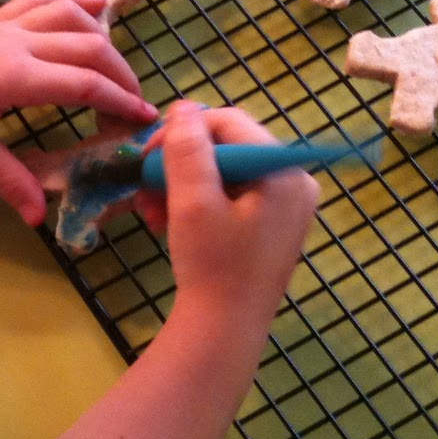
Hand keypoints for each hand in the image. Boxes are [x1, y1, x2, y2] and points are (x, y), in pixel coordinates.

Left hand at [0, 0, 156, 223]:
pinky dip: (75, 1)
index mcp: (17, 76)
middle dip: (121, 74)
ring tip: (119, 66)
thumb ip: (8, 178)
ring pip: (71, 17)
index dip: (118, 100)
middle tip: (135, 103)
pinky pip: (44, 1)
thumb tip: (38, 217)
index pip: (83, 84)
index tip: (143, 117)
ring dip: (103, 38)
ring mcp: (10, 26)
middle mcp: (21, 44)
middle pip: (89, 48)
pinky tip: (97, 3)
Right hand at [148, 103, 318, 331]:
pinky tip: (168, 222)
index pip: (229, 124)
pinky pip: (230, 196)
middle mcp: (293, 182)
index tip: (145, 156)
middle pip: (226, 147)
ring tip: (151, 212)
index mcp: (284, 171)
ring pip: (222, 173)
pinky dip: (196, 203)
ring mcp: (285, 206)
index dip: (182, 132)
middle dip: (179, 164)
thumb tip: (184, 107)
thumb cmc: (212, 266)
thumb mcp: (193, 201)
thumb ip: (188, 148)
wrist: (224, 331)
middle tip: (144, 187)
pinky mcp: (270, 226)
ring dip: (180, 185)